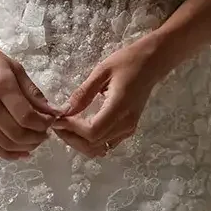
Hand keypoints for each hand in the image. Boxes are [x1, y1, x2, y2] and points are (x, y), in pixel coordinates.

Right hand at [0, 28, 61, 158]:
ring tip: (35, 141)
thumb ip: (33, 92)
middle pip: (17, 133)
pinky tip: (20, 152)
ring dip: (25, 146)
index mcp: (1, 86)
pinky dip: (7, 153)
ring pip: (5, 143)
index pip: (27, 116)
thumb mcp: (14, 67)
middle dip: (37, 138)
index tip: (50, 121)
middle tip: (45, 133)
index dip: (43, 124)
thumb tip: (52, 112)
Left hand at [53, 34, 169, 157]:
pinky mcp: (128, 129)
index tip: (58, 118)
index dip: (72, 129)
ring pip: (99, 148)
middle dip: (71, 137)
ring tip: (67, 126)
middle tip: (58, 123)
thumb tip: (63, 111)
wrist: (152, 62)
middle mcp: (125, 124)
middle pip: (93, 145)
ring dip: (79, 141)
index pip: (92, 132)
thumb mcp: (101, 71)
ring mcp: (128, 129)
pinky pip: (106, 143)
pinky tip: (80, 127)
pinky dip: (90, 141)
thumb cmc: (127, 62)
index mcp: (119, 108)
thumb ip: (82, 94)